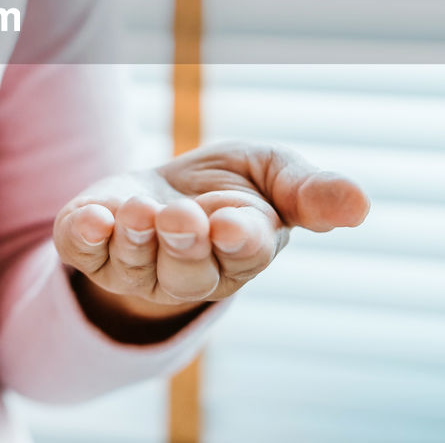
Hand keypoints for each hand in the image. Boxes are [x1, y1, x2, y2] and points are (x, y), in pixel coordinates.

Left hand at [53, 141, 368, 339]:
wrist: (163, 189)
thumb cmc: (229, 186)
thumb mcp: (273, 174)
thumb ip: (311, 191)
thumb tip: (361, 204)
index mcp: (241, 250)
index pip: (243, 252)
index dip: (237, 239)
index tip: (230, 222)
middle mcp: (190, 270)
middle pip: (186, 271)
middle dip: (182, 242)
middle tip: (179, 214)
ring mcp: (137, 267)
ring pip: (135, 265)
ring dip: (134, 237)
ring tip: (137, 209)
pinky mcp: (92, 252)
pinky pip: (83, 255)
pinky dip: (84, 237)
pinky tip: (91, 217)